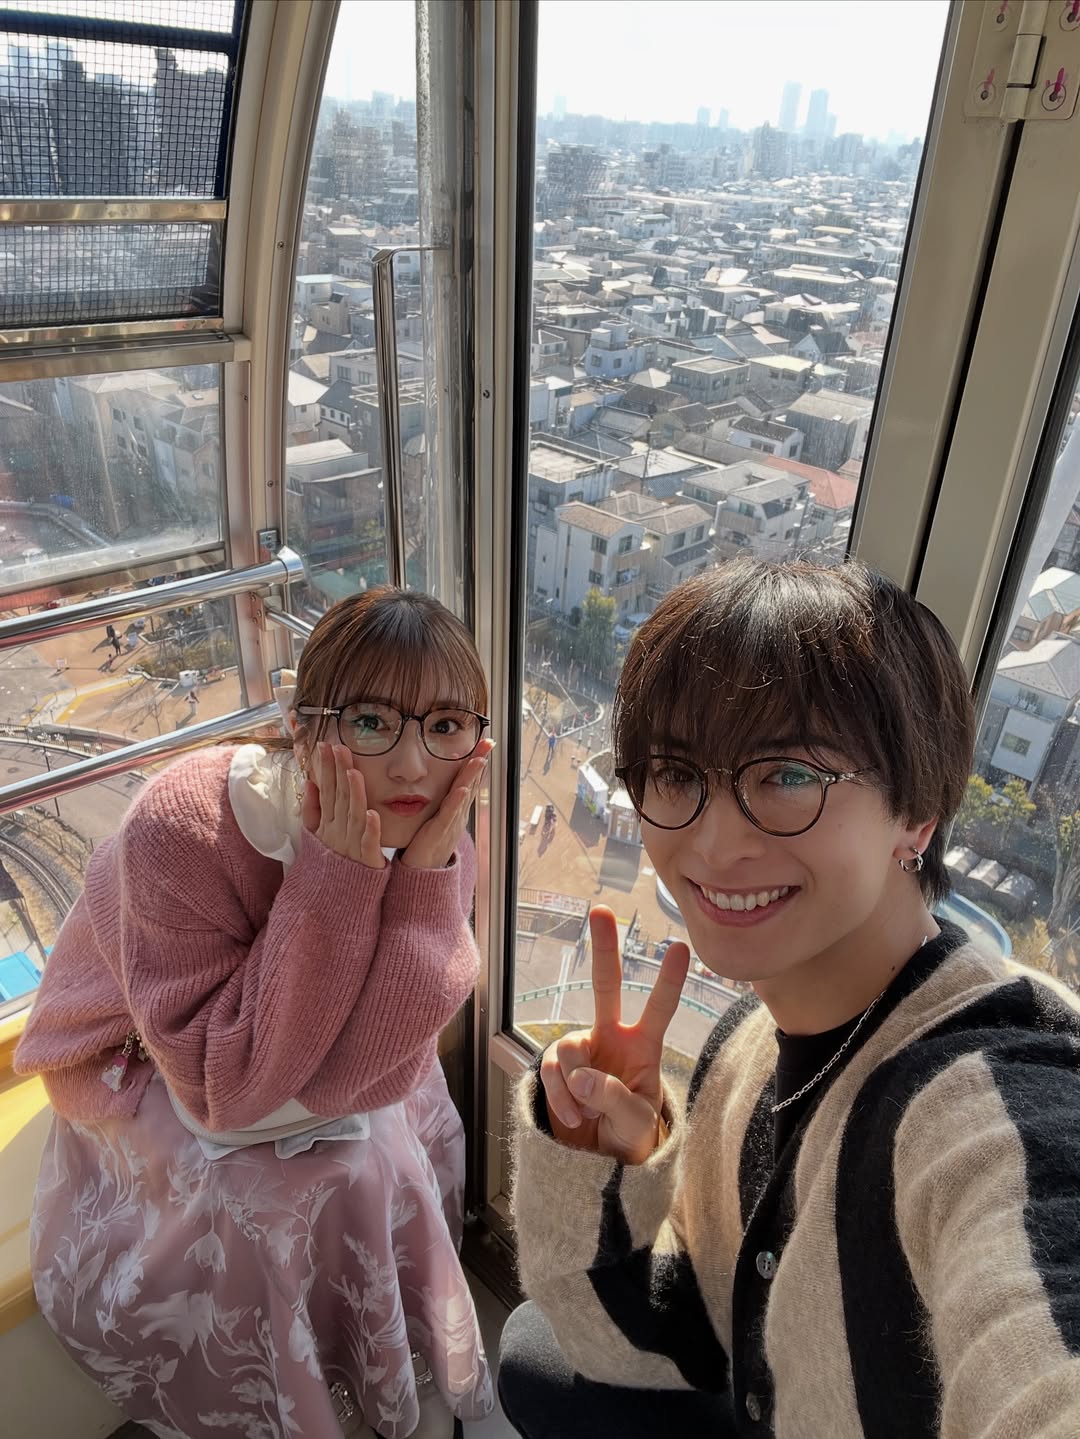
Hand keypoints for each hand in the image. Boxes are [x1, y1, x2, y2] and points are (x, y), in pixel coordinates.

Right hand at [301, 742, 384, 867]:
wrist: (335, 900)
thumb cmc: (331, 863)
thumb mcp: (315, 835)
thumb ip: (312, 809)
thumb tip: (310, 781)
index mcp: (327, 824)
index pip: (326, 791)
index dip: (326, 768)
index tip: (324, 745)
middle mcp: (337, 832)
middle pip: (338, 798)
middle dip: (337, 772)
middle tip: (336, 747)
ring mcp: (351, 845)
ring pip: (353, 815)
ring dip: (353, 794)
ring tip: (352, 772)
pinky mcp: (367, 860)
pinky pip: (369, 843)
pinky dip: (371, 829)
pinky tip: (373, 813)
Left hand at [399, 738, 494, 869]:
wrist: (424, 874)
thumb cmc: (427, 846)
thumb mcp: (437, 819)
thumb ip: (443, 803)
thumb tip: (448, 787)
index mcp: (456, 808)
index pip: (468, 779)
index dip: (476, 761)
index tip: (484, 743)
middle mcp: (458, 813)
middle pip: (471, 783)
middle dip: (480, 762)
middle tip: (489, 743)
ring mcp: (451, 822)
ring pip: (464, 796)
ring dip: (472, 777)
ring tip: (479, 760)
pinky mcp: (440, 832)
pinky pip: (449, 815)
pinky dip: (457, 802)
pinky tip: (463, 790)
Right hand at [540, 906, 689, 1164]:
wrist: (599, 1161)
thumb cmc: (630, 1134)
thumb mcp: (635, 1122)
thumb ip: (614, 1098)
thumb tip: (581, 1076)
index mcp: (644, 1046)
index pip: (660, 1008)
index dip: (669, 980)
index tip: (681, 947)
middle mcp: (612, 1037)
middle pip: (606, 986)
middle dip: (604, 948)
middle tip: (601, 910)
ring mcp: (582, 1048)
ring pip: (569, 1047)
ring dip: (575, 1086)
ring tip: (588, 1116)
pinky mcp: (556, 1066)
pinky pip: (549, 1070)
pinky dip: (560, 1097)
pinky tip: (573, 1119)